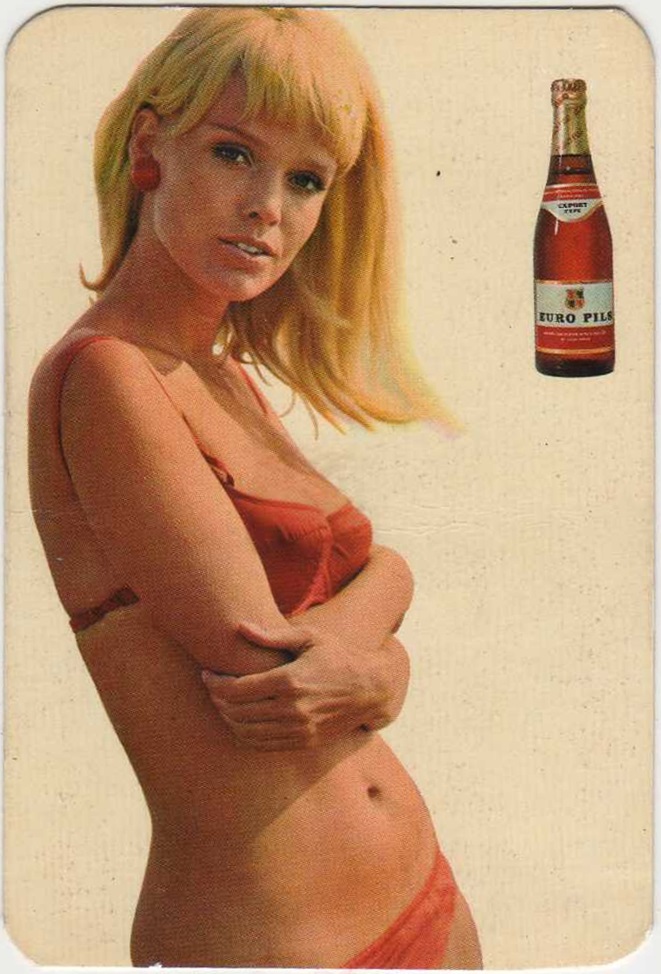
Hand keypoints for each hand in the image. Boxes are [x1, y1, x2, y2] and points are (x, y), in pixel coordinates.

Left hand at [202, 621, 396, 749]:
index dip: (215, 683)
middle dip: (217, 699)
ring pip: (245, 732)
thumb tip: (240, 627)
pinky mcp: (304, 742)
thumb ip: (272, 635)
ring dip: (227, 718)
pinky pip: (262, 744)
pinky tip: (241, 720)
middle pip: (236, 711)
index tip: (207, 674)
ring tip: (223, 703)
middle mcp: (292, 709)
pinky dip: (244, 734)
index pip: (237, 689)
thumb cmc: (338, 655)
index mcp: (289, 681)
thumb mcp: (309, 637)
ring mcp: (298, 729)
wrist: (371, 688)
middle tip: (212, 687)